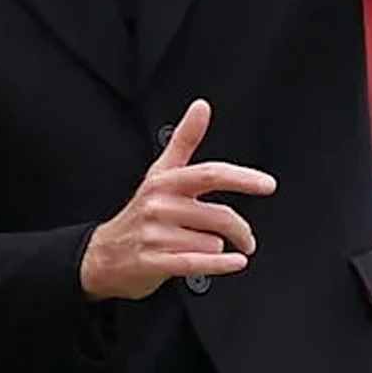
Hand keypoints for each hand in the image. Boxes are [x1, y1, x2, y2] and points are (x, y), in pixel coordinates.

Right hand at [79, 100, 277, 301]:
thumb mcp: (160, 173)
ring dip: (216, 249)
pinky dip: (221, 265)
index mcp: (165, 182)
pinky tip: (234, 262)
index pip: (210, 174)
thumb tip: (202, 107)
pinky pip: (197, 263)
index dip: (242, 179)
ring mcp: (155, 235)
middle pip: (219, 216)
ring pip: (211, 243)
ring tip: (205, 248)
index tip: (267, 184)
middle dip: (240, 230)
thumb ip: (185, 140)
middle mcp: (159, 206)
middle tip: (246, 237)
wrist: (103, 255)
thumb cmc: (139, 214)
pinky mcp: (153, 262)